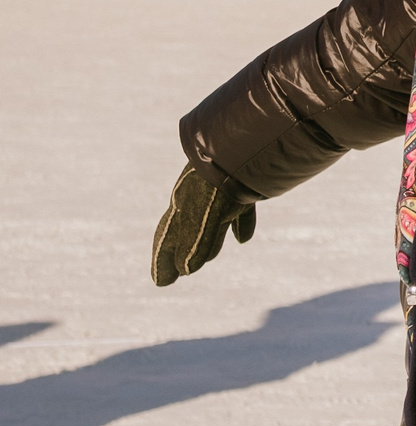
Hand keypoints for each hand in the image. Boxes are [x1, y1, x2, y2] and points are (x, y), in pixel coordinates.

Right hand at [151, 163, 256, 284]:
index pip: (167, 239)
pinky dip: (240, 226)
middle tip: (171, 277)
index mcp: (182, 207)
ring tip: (207, 260)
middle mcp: (196, 200)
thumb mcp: (207, 214)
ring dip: (208, 244)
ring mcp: (218, 194)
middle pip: (183, 234)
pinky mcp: (242, 188)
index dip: (162, 261)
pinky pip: (240, 213)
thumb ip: (197, 242)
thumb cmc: (221, 180)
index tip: (160, 282)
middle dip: (177, 256)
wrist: (245, 143)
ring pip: (211, 225)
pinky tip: (243, 240)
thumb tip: (186, 271)